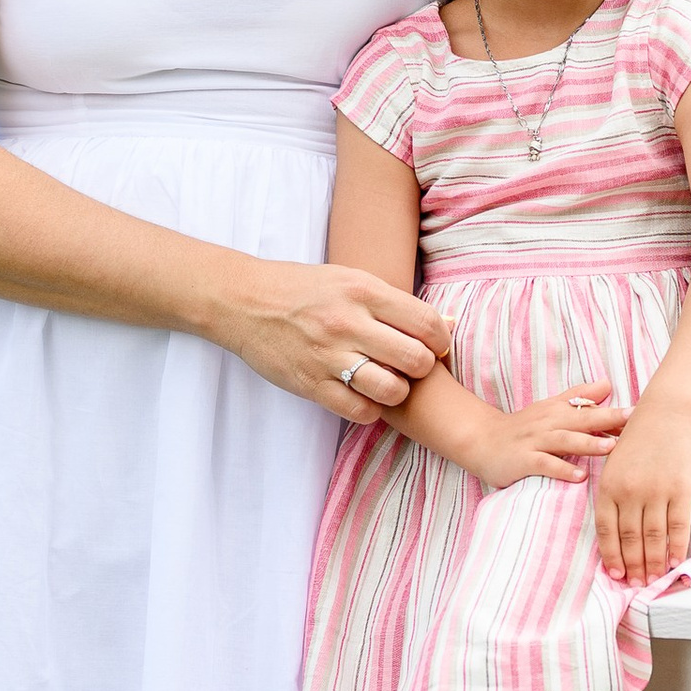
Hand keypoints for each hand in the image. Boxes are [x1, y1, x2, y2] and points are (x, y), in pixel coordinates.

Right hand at [212, 260, 451, 411]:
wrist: (245, 303)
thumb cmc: (304, 289)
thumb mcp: (351, 279)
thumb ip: (395, 302)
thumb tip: (446, 322)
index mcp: (362, 291)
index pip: (426, 323)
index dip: (440, 340)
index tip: (435, 345)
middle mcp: (347, 323)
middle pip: (415, 359)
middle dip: (422, 367)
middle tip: (412, 366)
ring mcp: (328, 356)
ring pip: (391, 390)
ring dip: (398, 391)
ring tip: (388, 382)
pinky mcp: (310, 384)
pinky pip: (359, 411)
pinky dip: (370, 409)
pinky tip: (364, 396)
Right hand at [473, 389, 627, 488]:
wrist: (481, 441)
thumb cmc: (522, 428)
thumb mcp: (550, 409)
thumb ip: (578, 398)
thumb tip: (608, 384)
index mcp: (558, 411)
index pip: (590, 410)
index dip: (615, 413)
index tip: (642, 415)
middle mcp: (548, 423)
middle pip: (581, 420)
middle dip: (608, 420)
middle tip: (634, 421)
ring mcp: (535, 442)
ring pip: (565, 440)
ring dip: (588, 444)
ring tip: (611, 448)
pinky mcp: (522, 460)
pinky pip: (544, 464)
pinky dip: (561, 469)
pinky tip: (578, 476)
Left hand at [596, 403, 690, 587]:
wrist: (668, 415)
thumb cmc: (640, 439)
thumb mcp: (614, 464)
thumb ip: (613, 495)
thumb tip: (615, 531)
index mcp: (609, 486)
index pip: (607, 530)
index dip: (611, 555)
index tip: (615, 573)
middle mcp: (631, 492)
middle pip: (630, 539)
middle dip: (632, 565)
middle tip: (635, 583)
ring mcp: (657, 492)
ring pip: (653, 538)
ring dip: (653, 562)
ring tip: (653, 578)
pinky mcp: (681, 491)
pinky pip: (677, 527)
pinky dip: (675, 548)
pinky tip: (673, 562)